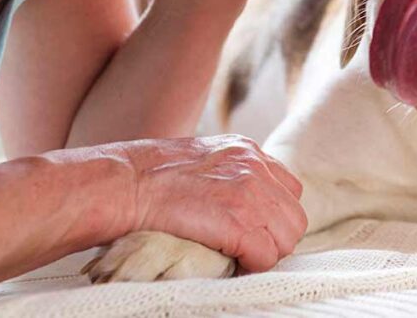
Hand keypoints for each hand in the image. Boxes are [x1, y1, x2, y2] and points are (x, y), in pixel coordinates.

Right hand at [114, 135, 306, 271]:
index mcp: (246, 151)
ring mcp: (249, 193)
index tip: (255, 230)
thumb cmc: (147, 177)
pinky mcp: (237, 221)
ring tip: (239, 259)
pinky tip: (231, 264)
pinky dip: (252, 266)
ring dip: (266, 254)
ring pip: (287, 238)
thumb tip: (236, 201)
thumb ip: (227, 173)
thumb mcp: (199, 158)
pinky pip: (265, 255)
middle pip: (294, 215)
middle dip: (275, 238)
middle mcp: (254, 166)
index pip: (289, 188)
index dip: (274, 215)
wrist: (122, 184)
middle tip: (249, 251)